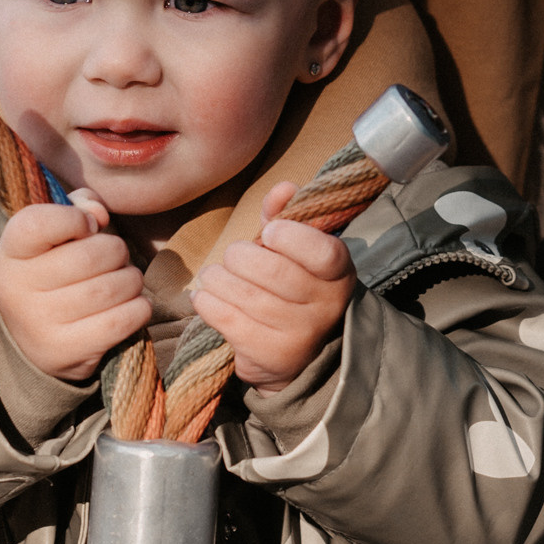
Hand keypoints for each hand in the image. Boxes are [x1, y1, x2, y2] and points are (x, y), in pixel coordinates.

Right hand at [0, 195, 150, 383]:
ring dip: (131, 280)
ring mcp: (40, 323)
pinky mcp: (66, 351)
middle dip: (116, 251)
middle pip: (89, 256)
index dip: (76, 218)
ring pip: (112, 288)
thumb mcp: (53, 235)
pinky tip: (130, 304)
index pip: (40, 222)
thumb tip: (99, 214)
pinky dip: (138, 308)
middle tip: (115, 257)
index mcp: (11, 252)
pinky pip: (121, 321)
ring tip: (123, 281)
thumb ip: (78, 207)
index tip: (87, 226)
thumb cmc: (52, 270)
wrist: (33, 337)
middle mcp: (18, 289)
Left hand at [190, 182, 354, 389]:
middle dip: (240, 256)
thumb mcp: (295, 251)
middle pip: (273, 272)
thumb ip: (286, 216)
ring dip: (218, 278)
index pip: (323, 253)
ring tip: (214, 275)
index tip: (267, 232)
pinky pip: (227, 319)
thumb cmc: (291, 288)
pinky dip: (207, 302)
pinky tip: (205, 295)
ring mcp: (299, 335)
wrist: (297, 355)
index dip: (290, 237)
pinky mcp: (270, 356)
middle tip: (232, 256)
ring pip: (245, 295)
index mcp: (338, 274)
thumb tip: (283, 187)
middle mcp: (325, 307)